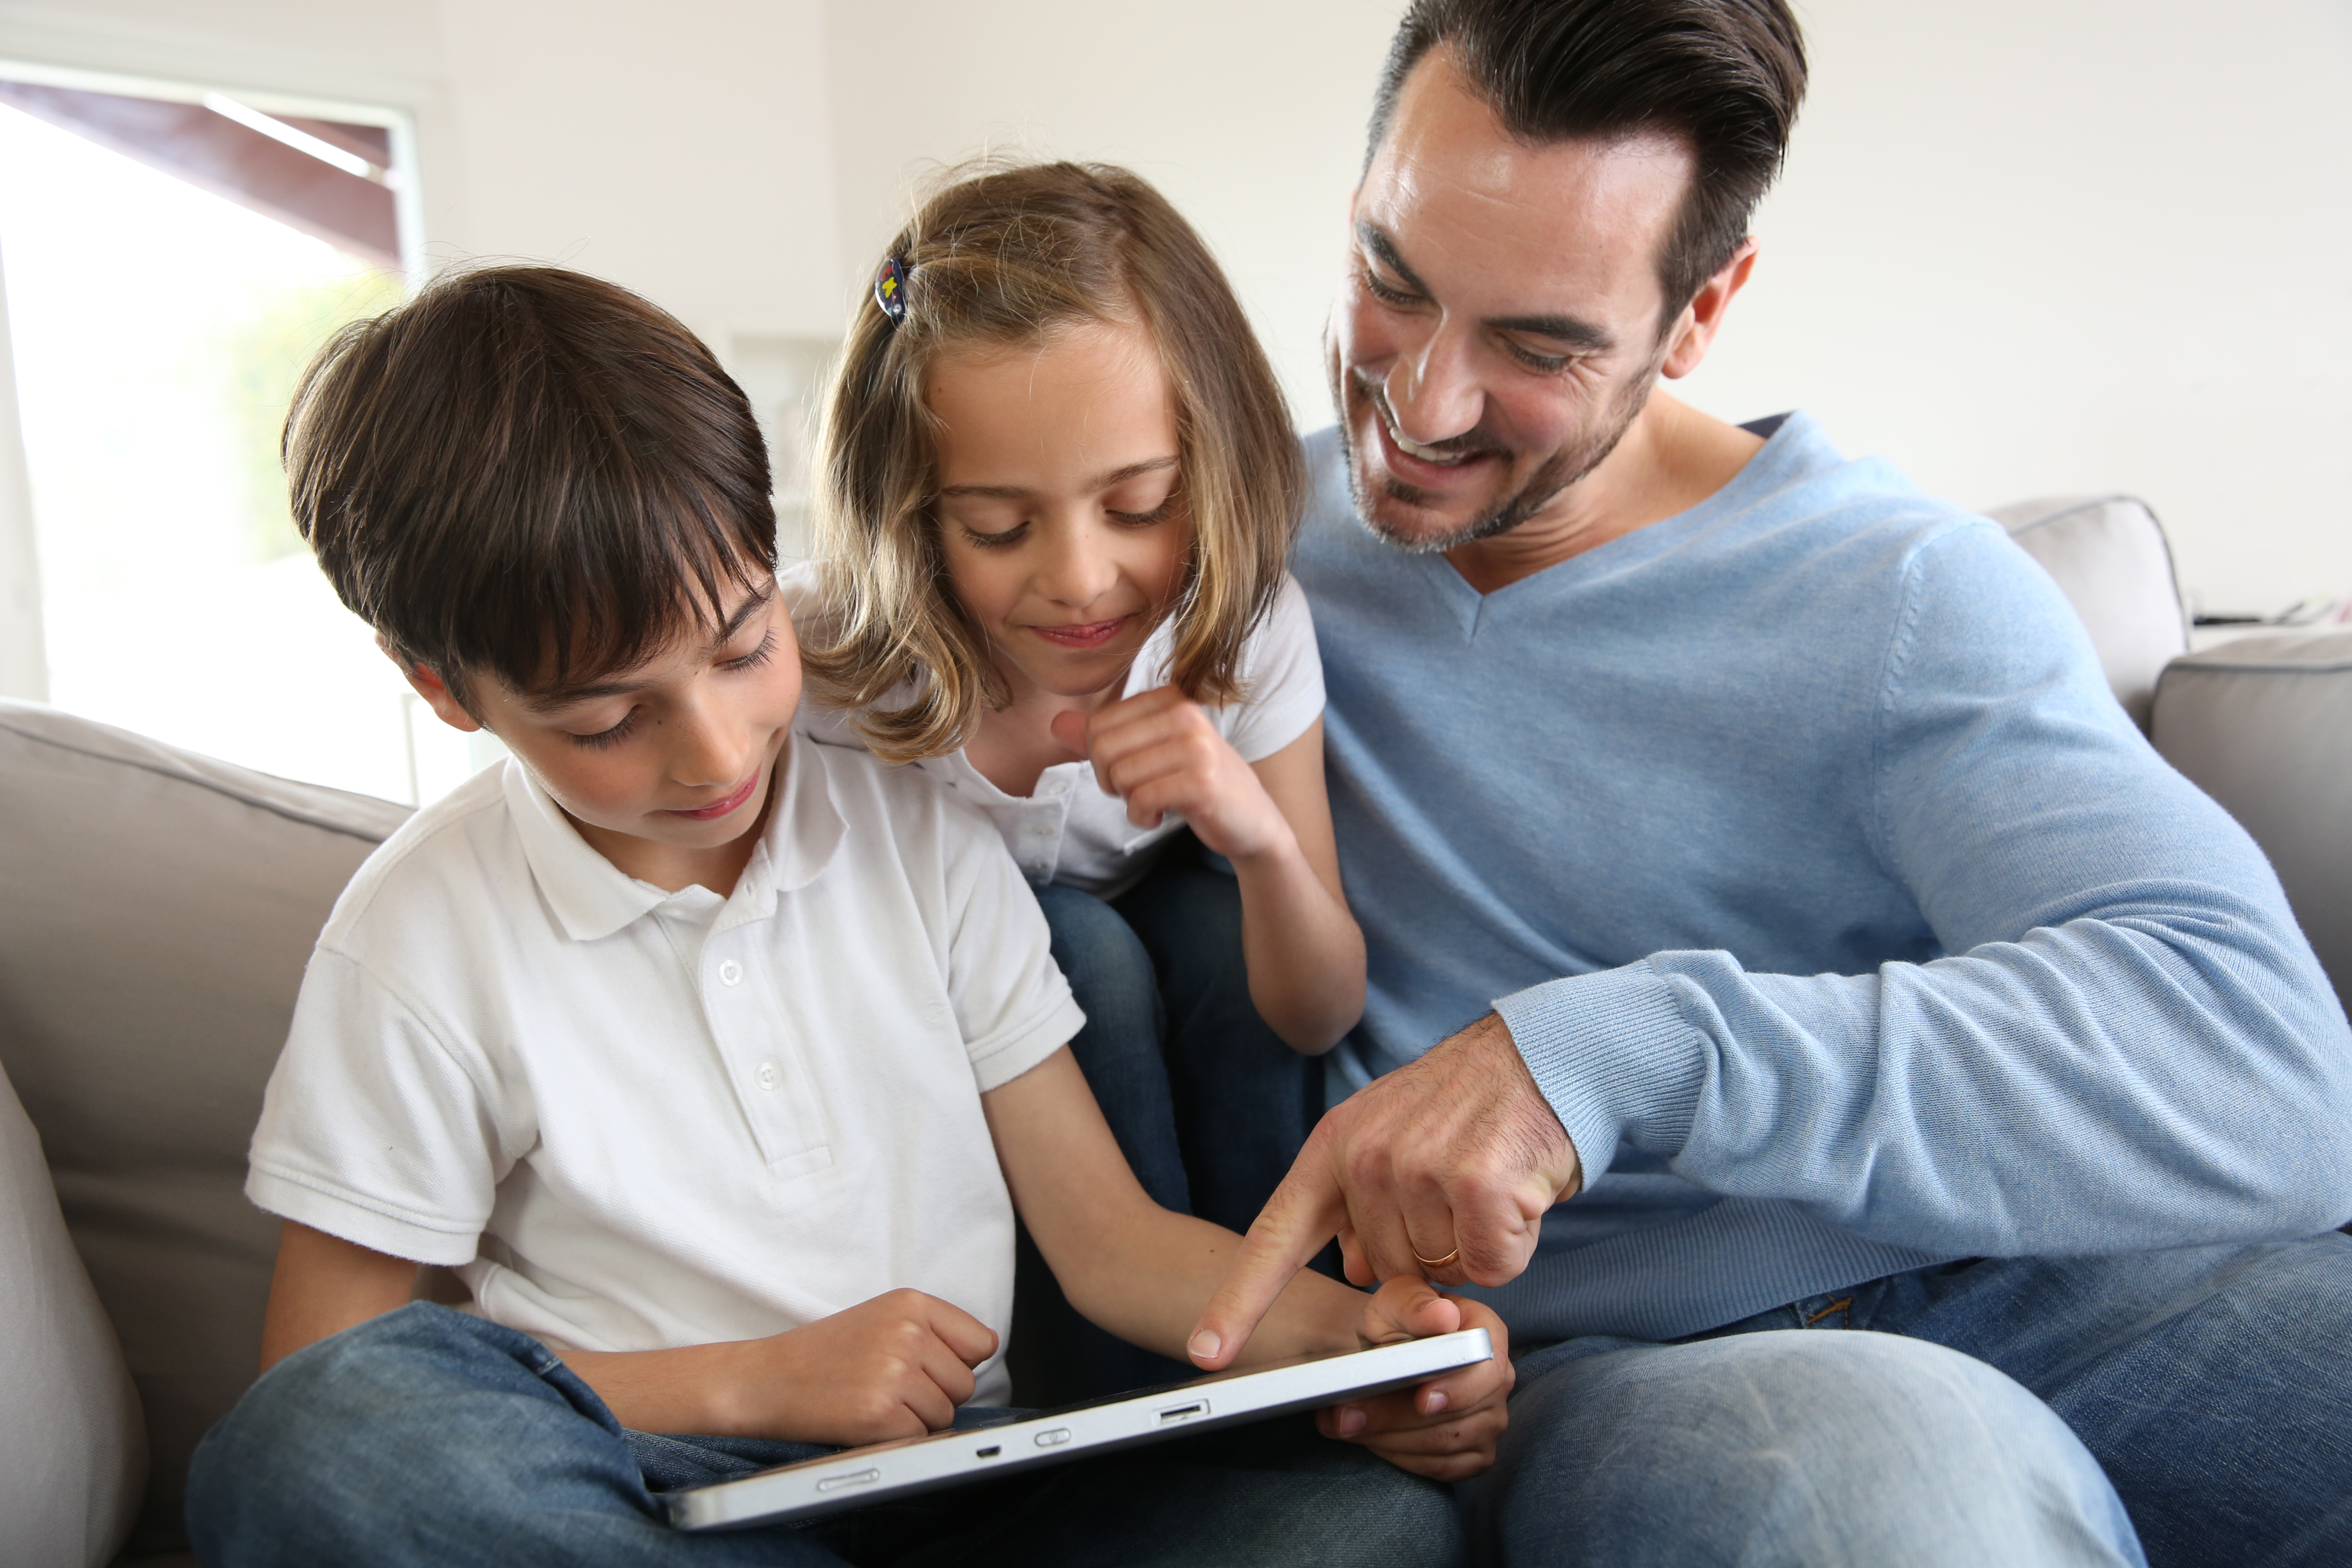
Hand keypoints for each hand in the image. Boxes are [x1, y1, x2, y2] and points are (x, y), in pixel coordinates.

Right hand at [711, 1288, 997, 1445]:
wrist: (766, 1379)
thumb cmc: (823, 1354)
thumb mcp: (881, 1318)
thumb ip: (932, 1330)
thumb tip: (985, 1352)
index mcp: (911, 1303)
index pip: (980, 1342)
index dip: (958, 1363)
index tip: (930, 1368)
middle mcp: (907, 1333)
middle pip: (965, 1383)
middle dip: (936, 1394)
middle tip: (890, 1388)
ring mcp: (894, 1372)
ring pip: (946, 1414)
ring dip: (916, 1419)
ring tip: (874, 1401)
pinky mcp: (880, 1413)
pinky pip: (921, 1438)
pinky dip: (898, 1439)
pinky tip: (866, 1420)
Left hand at [1049, 688, 1290, 861]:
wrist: (1251, 820)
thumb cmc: (1196, 783)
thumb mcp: (1149, 754)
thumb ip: (1103, 737)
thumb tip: (1056, 722)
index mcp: (1169, 699)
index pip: (1097, 725)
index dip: (1100, 759)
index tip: (1131, 771)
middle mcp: (1184, 714)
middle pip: (1103, 749)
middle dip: (1111, 781)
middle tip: (1139, 791)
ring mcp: (1196, 746)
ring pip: (1121, 776)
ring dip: (1130, 802)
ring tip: (1156, 802)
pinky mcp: (1202, 781)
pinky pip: (1142, 799)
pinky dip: (1142, 817)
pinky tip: (1161, 817)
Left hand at [1188, 1013, 1579, 1367]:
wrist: (1542, 1053)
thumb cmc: (1469, 1105)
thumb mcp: (1392, 1140)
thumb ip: (1362, 1208)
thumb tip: (1357, 1273)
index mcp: (1334, 1149)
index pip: (1275, 1238)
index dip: (1238, 1302)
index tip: (1208, 1354)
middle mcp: (1366, 1159)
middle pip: (1385, 1275)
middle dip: (1428, 1256)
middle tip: (1458, 1195)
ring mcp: (1419, 1171)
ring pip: (1441, 1276)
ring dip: (1474, 1248)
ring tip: (1489, 1186)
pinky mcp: (1478, 1186)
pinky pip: (1489, 1267)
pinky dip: (1511, 1246)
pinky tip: (1516, 1195)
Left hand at [1318, 1278, 1512, 1480]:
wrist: (1388, 1353)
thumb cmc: (1394, 1322)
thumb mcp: (1394, 1301)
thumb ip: (1414, 1304)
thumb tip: (1442, 1316)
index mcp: (1488, 1334)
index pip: (1486, 1370)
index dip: (1457, 1390)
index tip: (1421, 1400)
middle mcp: (1498, 1380)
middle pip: (1457, 1416)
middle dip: (1396, 1418)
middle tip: (1345, 1416)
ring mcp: (1490, 1420)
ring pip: (1443, 1445)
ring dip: (1388, 1438)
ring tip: (1343, 1422)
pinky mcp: (1475, 1454)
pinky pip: (1440, 1467)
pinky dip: (1399, 1456)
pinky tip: (1370, 1438)